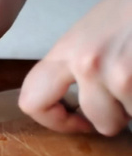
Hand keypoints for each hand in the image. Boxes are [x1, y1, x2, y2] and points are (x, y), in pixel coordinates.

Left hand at [19, 0, 131, 135]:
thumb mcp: (89, 33)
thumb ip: (72, 68)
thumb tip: (70, 108)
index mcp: (66, 50)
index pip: (32, 102)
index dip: (55, 120)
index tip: (75, 119)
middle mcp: (86, 63)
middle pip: (97, 122)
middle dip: (115, 116)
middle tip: (124, 93)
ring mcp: (117, 74)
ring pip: (125, 119)